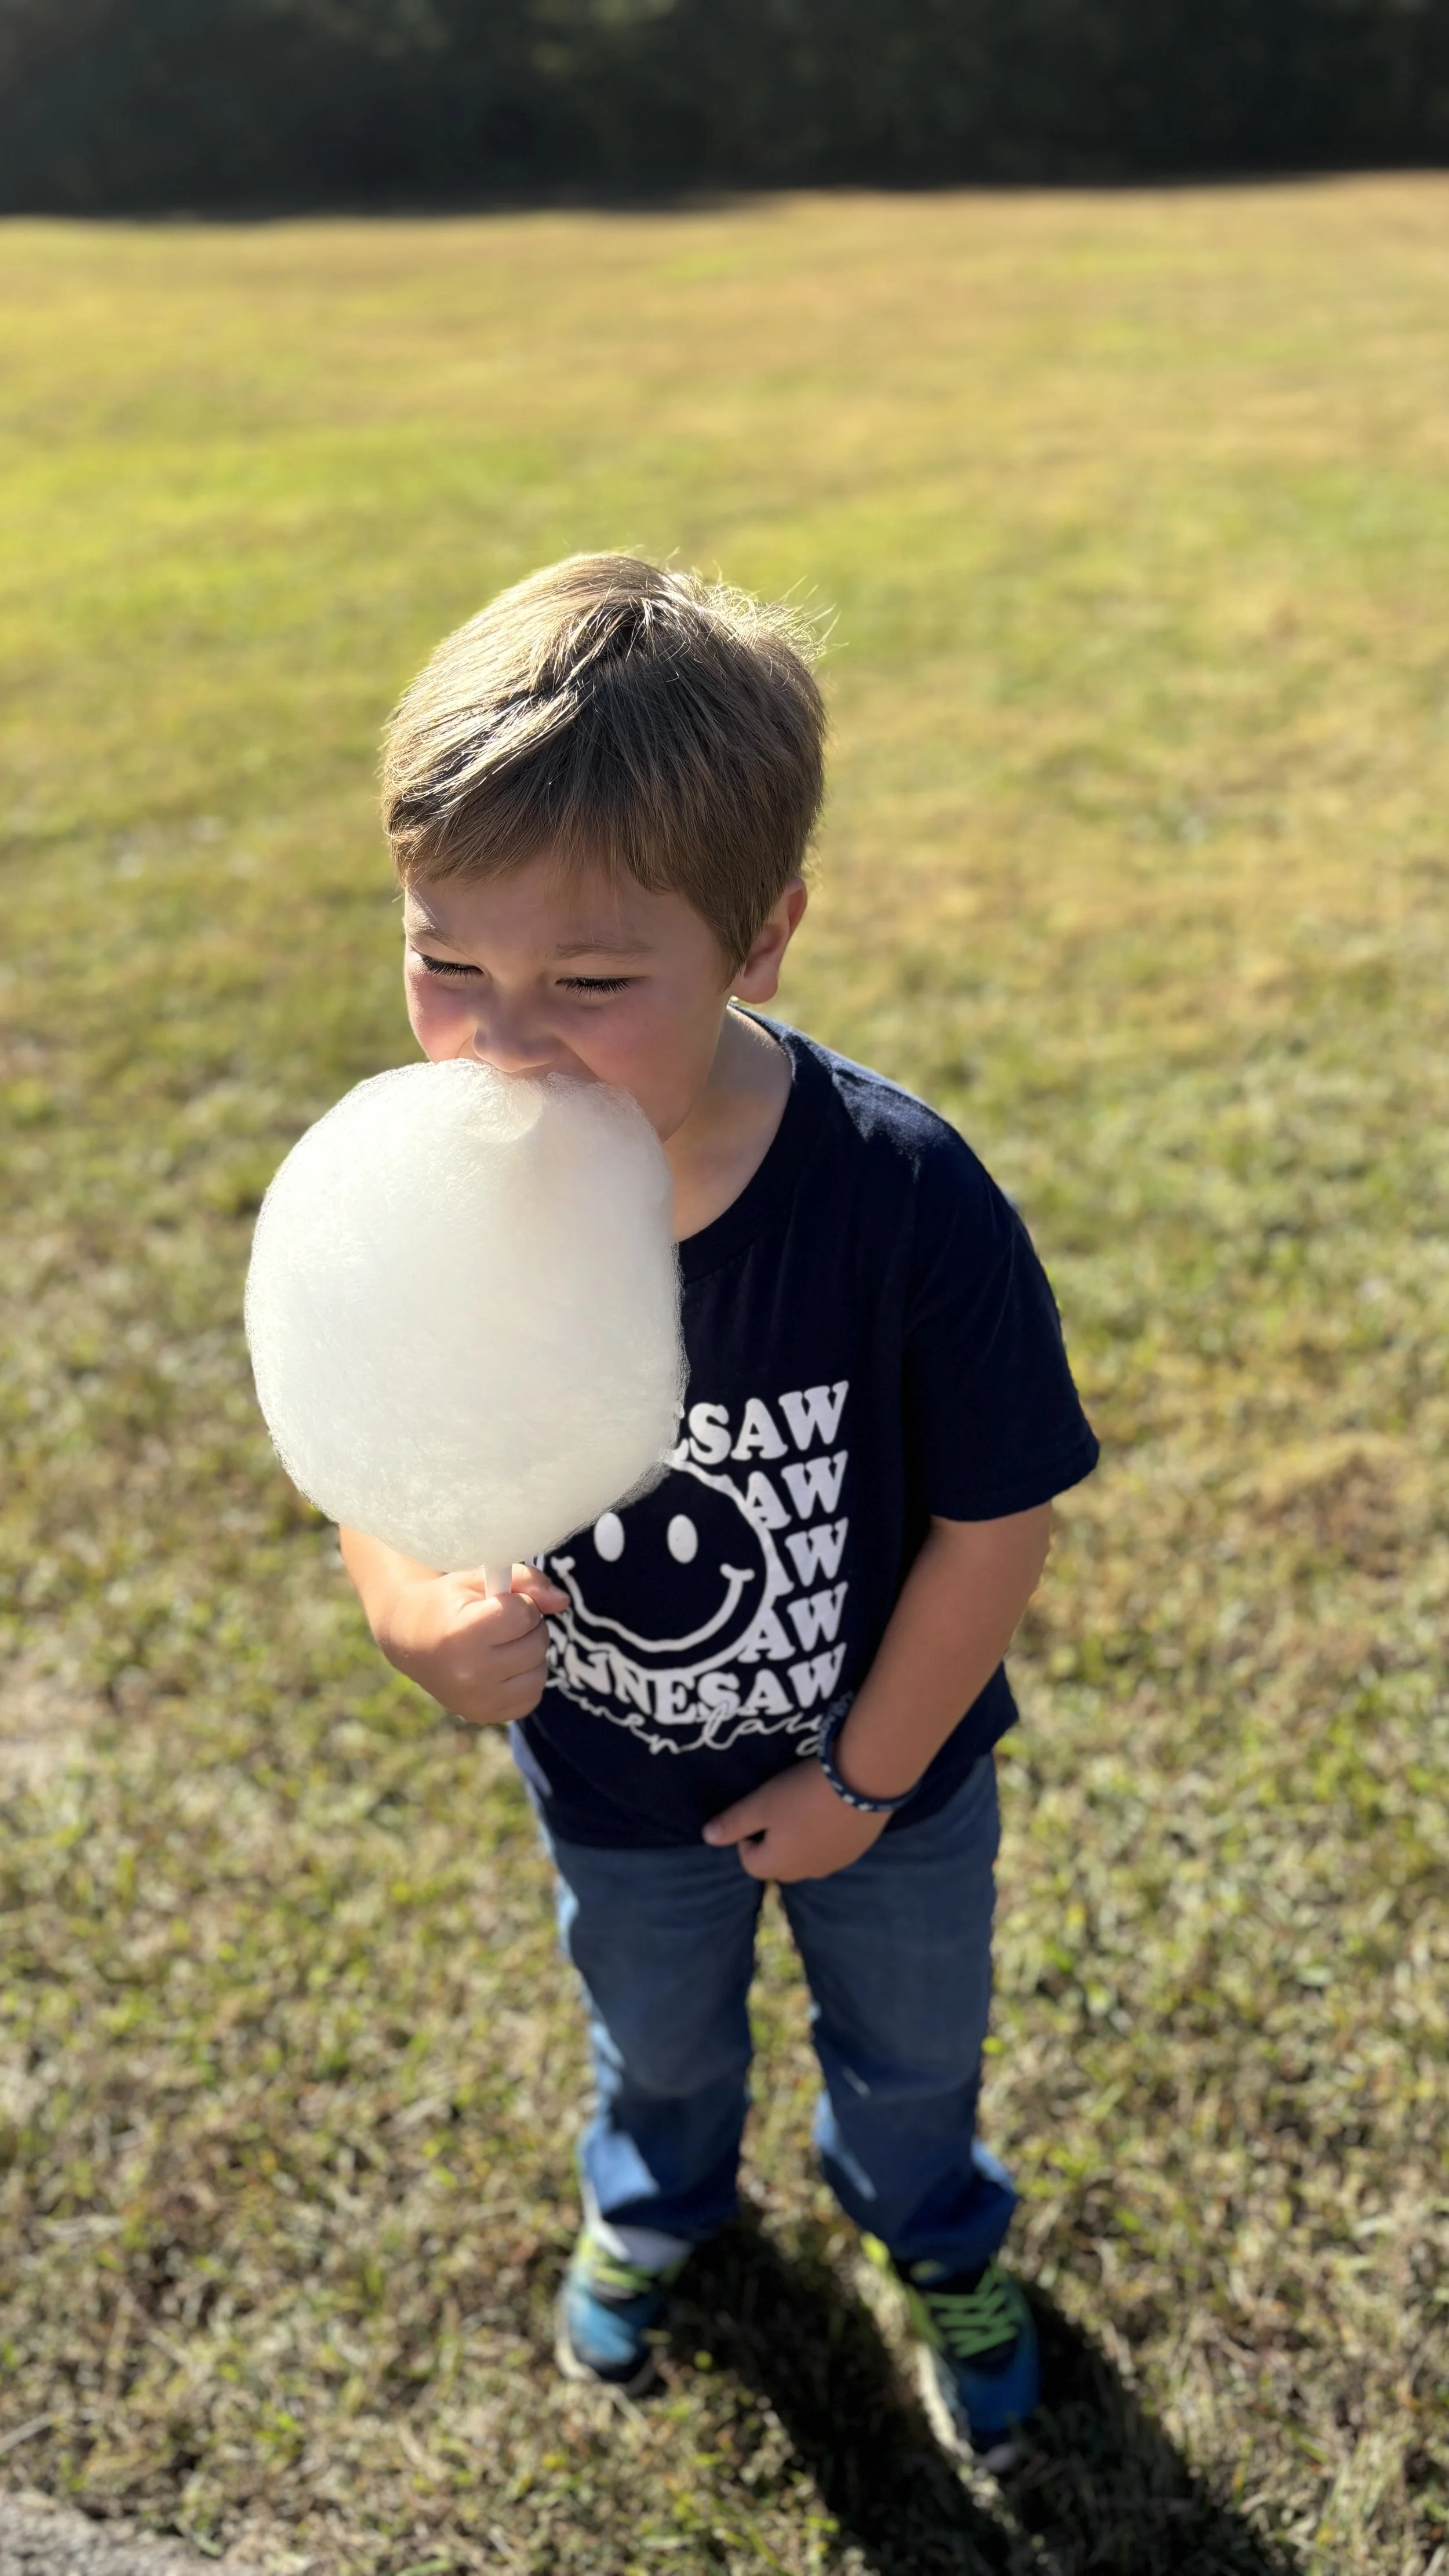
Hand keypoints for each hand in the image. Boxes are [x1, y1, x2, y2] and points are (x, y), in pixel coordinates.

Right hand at [374, 1561, 566, 1727]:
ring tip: (502, 1644)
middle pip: (536, 1644)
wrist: (411, 1639)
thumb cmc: (450, 1603)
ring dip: (531, 1653)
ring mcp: (476, 1701)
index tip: (498, 1602)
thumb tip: (563, 1601)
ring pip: (540, 1673)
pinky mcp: (484, 1716)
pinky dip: (525, 1679)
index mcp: (462, 1634)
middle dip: (528, 1627)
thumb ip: (526, 1581)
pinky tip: (503, 1667)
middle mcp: (469, 1674)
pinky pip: (532, 1697)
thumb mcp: (480, 1578)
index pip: (524, 1613)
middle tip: (501, 1623)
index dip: (519, 1602)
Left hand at [702, 1760, 887, 1881]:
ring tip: (807, 1804)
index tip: (759, 1809)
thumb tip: (707, 1837)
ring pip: (807, 1856)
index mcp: (778, 1865)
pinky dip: (826, 1834)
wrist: (864, 1782)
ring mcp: (835, 1864)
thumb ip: (733, 1823)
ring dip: (802, 1838)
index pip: (749, 1862)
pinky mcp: (857, 1851)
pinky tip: (832, 1808)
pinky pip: (831, 1848)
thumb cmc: (803, 1793)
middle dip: (774, 1840)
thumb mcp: (761, 1803)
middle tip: (782, 1805)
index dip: (747, 1836)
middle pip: (779, 1863)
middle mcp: (806, 1873)